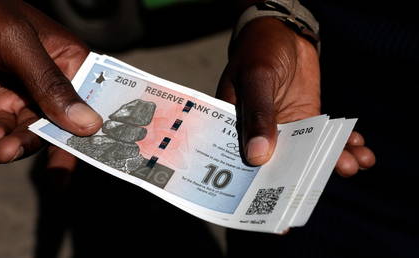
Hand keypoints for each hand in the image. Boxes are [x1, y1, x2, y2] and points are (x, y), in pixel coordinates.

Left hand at [0, 0, 101, 162]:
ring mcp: (22, 96)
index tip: (105, 153)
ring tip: (5, 150)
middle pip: (66, 123)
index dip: (99, 124)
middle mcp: (50, 82)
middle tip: (59, 176)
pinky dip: (1, 140)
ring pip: (35, 132)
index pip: (93, 96)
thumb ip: (50, 83)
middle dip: (59, 146)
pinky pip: (7, 132)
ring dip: (23, 145)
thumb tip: (90, 123)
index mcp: (68, 59)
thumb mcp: (17, 42)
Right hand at [216, 17, 374, 175]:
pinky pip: (324, 137)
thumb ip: (259, 114)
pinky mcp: (305, 118)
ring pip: (307, 153)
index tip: (278, 200)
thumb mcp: (257, 78)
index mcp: (236, 127)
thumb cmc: (259, 50)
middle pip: (280, 163)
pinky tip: (359, 146)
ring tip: (354, 164)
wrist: (282, 33)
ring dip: (332, 160)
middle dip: (304, 175)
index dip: (259, 183)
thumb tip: (258, 157)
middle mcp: (259, 133)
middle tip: (327, 180)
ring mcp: (285, 126)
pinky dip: (343, 143)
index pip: (243, 162)